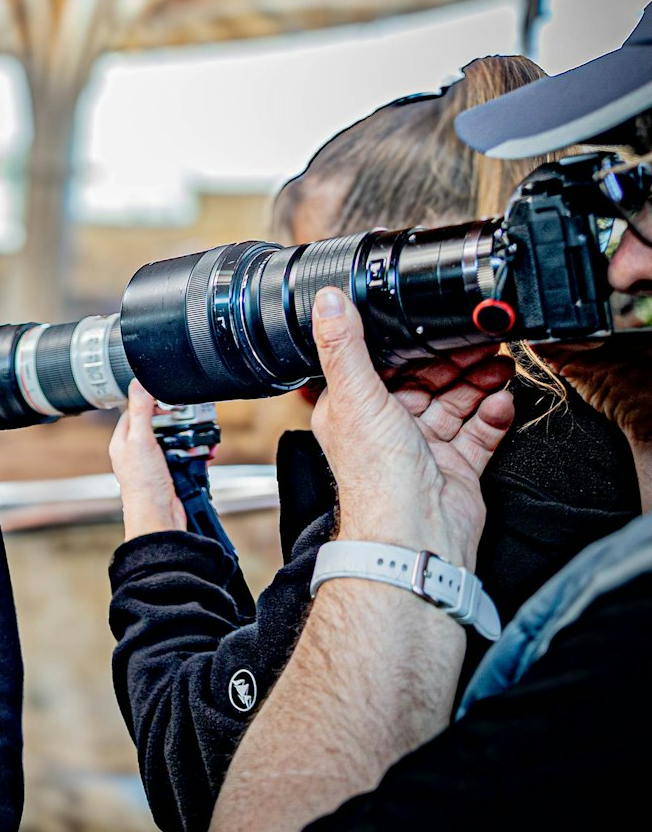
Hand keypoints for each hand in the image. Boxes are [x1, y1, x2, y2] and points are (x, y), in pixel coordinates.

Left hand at [110, 380, 187, 538]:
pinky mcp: (171, 476)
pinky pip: (187, 459)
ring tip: (200, 436)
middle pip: (159, 425)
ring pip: (176, 442)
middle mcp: (137, 453)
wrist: (159, 518)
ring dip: (191, 439)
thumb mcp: (140, 440)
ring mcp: (155, 465)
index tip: (166, 396)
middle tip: (190, 416)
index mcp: (123, 441)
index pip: (134, 411)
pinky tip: (204, 454)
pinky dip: (198, 455)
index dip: (149, 402)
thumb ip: (140, 410)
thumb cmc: (143, 484)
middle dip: (177, 421)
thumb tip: (137, 382)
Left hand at [307, 287, 515, 567]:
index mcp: (355, 409)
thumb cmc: (377, 473)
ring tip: (501, 364)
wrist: (416, 531)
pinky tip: (503, 401)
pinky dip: (493, 415)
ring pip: (455, 403)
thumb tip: (328, 300)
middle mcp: (387, 427)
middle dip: (455, 360)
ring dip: (479, 382)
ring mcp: (423, 447)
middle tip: (482, 340)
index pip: (384, 365)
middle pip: (426, 381)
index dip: (412, 343)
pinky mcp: (456, 466)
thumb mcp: (357, 395)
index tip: (438, 323)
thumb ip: (344, 346)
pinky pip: (479, 432)